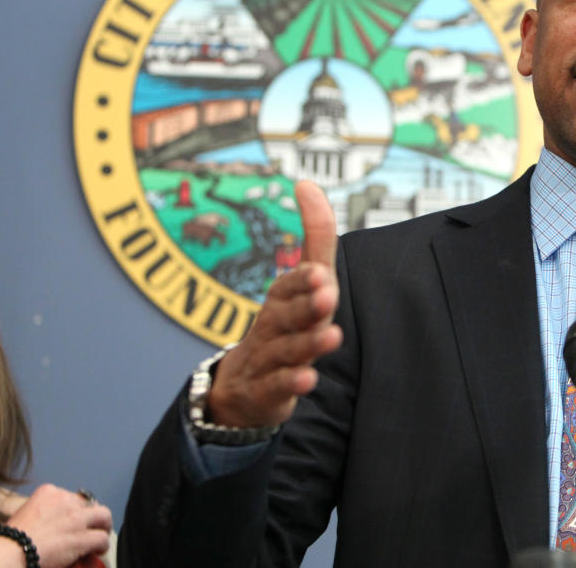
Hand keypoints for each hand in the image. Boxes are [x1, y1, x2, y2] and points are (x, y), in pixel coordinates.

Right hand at [2, 484, 110, 567]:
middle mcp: (66, 501)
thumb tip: (51, 523)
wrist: (12, 551)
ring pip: (103, 515)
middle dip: (91, 515)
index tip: (72, 519)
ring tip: (101, 534)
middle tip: (90, 525)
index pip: (71, 496)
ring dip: (103, 526)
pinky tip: (98, 550)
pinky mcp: (82, 536)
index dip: (74, 510)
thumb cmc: (12, 538)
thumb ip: (42, 512)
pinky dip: (102, 544)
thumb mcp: (25, 513)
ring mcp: (76, 518)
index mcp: (49, 492)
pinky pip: (102, 537)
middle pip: (89, 503)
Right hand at [208, 181, 342, 428]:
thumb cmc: (284, 323)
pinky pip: (277, 386)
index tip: (321, 272)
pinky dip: (291, 382)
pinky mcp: (268, 392)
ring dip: (308, 342)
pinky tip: (307, 378)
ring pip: (286, 349)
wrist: (243, 385)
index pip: (289, 284)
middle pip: (287, 314)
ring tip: (332, 336)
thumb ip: (314, 237)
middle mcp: (272, 325)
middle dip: (306, 304)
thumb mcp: (303, 282)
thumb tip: (306, 183)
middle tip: (328, 293)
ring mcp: (268, 358)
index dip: (303, 279)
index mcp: (281, 298)